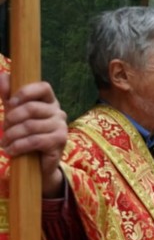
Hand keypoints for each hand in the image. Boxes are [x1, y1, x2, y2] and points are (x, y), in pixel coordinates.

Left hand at [0, 74, 66, 196]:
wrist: (38, 163)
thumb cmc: (26, 134)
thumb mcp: (15, 113)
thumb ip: (9, 95)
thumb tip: (2, 76)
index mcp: (49, 101)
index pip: (43, 87)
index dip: (26, 92)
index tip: (10, 102)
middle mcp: (58, 112)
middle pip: (32, 108)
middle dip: (12, 119)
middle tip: (3, 128)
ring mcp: (61, 127)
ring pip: (31, 126)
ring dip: (12, 135)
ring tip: (4, 143)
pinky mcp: (60, 142)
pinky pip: (36, 141)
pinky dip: (19, 146)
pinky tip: (11, 150)